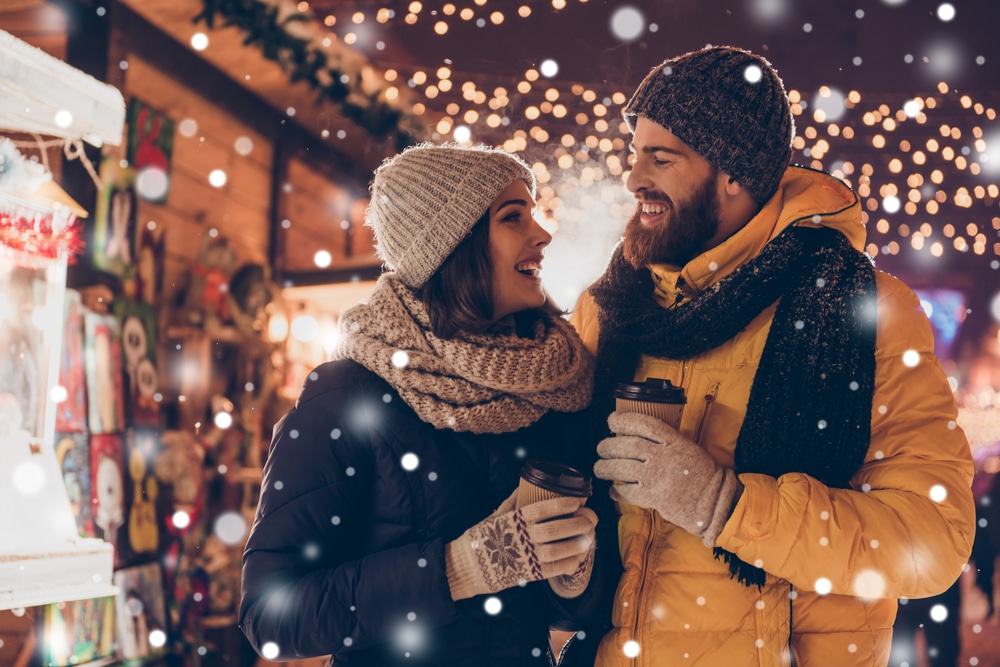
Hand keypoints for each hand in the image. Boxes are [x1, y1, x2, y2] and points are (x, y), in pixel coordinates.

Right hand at [446, 495, 595, 600]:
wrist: (470, 566)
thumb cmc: (484, 537)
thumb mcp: (496, 515)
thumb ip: (513, 501)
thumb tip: (524, 484)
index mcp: (515, 519)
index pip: (543, 509)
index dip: (563, 504)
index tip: (577, 501)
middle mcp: (523, 537)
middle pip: (556, 529)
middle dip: (578, 523)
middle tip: (591, 518)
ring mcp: (527, 556)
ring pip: (559, 550)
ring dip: (578, 543)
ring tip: (590, 537)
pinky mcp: (531, 574)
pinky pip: (556, 569)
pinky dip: (571, 562)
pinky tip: (579, 556)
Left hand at [593, 411, 741, 546]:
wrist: (713, 501)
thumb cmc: (702, 474)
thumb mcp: (688, 448)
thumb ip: (666, 442)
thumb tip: (637, 436)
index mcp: (674, 441)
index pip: (644, 424)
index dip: (624, 420)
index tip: (611, 420)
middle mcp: (664, 456)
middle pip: (628, 445)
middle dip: (609, 445)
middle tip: (601, 448)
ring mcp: (658, 477)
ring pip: (623, 467)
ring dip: (606, 467)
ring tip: (599, 468)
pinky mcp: (654, 497)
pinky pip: (628, 492)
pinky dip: (617, 491)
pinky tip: (613, 490)